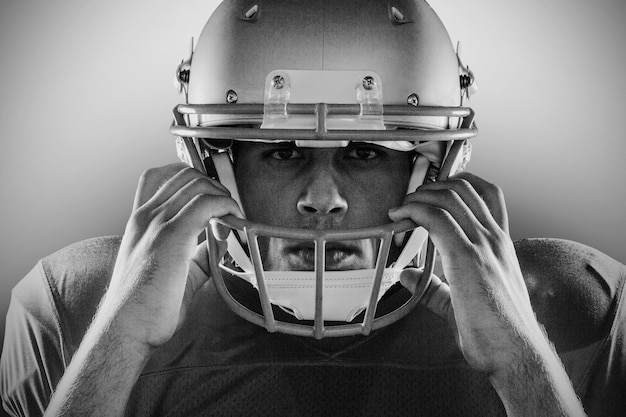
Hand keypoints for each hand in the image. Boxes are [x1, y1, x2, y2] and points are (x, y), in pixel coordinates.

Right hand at [97, 162, 242, 351]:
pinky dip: (226, 207)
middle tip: (226, 212)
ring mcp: (156, 224)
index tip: (211, 200)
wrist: (125, 331)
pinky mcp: (172, 237)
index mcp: (139, 222)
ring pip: (197, 185)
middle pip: (184, 175)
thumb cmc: (143, 310)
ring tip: (230, 221)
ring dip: (222, 197)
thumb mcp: (173, 273)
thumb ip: (196, 257)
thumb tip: (219, 246)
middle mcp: (145, 217)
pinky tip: (232, 223)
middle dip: (213, 187)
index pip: (160, 176)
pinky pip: (207, 204)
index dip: (191, 179)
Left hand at [389, 172, 544, 374]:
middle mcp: (495, 239)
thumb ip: (435, 288)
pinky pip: (437, 218)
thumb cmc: (496, 335)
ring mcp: (484, 246)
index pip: (488, 194)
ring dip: (419, 196)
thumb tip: (405, 276)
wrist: (515, 356)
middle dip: (431, 186)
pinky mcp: (467, 258)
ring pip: (450, 197)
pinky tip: (400, 217)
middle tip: (408, 200)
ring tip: (400, 208)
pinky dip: (415, 210)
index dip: (458, 182)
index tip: (431, 190)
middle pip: (464, 188)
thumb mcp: (463, 302)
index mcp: (501, 245)